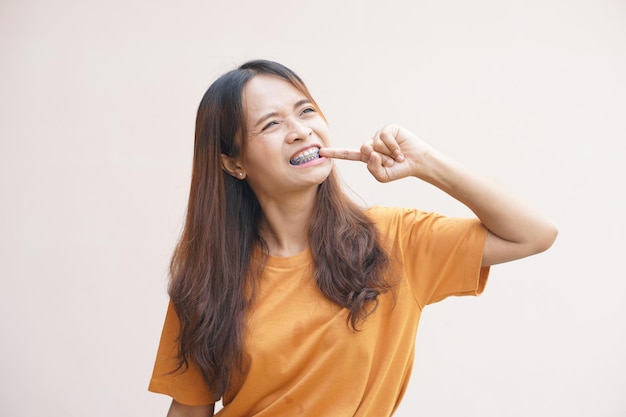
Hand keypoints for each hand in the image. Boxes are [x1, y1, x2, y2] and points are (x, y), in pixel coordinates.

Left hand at [319, 124, 433, 182]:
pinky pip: (384, 137)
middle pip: (363, 149)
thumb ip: (372, 169)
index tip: (321, 152)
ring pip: (374, 144)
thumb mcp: (383, 176)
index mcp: (367, 157)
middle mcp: (371, 144)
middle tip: (391, 162)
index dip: (335, 153)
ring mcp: (379, 136)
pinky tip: (400, 150)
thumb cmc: (399, 170)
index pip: (348, 154)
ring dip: (388, 154)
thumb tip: (371, 153)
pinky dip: (393, 146)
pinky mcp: (388, 129)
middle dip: (378, 158)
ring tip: (397, 156)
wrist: (417, 162)